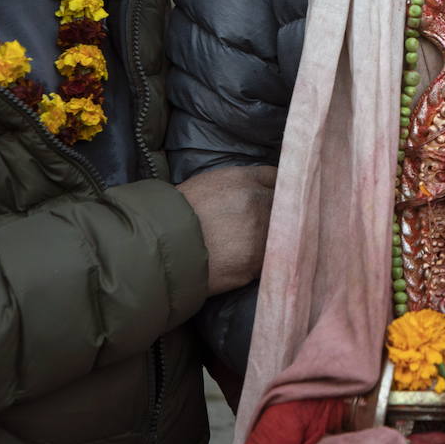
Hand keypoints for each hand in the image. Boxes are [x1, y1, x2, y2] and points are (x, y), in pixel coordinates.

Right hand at [177, 165, 275, 295]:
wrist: (158, 248)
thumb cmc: (177, 215)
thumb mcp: (208, 185)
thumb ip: (240, 186)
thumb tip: (260, 193)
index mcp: (243, 179)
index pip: (278, 178)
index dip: (279, 190)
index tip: (280, 199)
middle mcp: (256, 201)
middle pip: (286, 207)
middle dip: (281, 216)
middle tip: (274, 226)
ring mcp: (258, 231)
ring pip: (281, 235)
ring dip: (273, 241)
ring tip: (254, 248)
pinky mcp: (255, 260)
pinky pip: (269, 260)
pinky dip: (261, 263)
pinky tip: (245, 264)